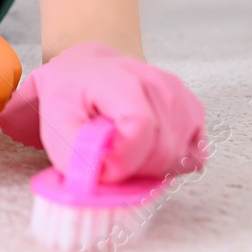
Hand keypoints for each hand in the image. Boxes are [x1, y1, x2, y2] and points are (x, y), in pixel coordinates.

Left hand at [0, 41, 206, 180]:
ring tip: (126, 154)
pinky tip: (147, 153)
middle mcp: (156, 82)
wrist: (86, 72)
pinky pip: (194, 156)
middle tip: (112, 162)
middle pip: (164, 147)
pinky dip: (172, 165)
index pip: (140, 128)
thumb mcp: (57, 121)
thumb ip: (75, 153)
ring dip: (152, 169)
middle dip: (136, 170)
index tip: (104, 167)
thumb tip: (101, 178)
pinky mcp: (192, 109)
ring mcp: (179, 95)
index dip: (123, 160)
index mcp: (120, 79)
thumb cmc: (71, 97)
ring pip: (180, 156)